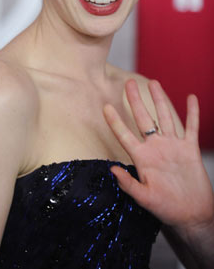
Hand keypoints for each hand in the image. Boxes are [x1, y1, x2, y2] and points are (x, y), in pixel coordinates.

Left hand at [103, 79, 213, 231]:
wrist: (192, 215)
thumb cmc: (167, 209)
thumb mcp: (145, 199)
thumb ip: (129, 185)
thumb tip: (112, 170)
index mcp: (142, 158)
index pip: (125, 135)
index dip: (115, 121)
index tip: (105, 106)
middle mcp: (156, 147)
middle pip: (143, 118)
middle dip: (135, 100)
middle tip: (128, 82)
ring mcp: (173, 146)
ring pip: (165, 117)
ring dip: (160, 99)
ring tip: (153, 82)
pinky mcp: (189, 149)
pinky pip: (191, 127)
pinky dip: (192, 113)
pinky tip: (190, 98)